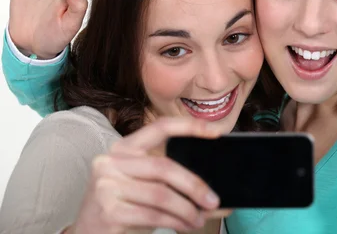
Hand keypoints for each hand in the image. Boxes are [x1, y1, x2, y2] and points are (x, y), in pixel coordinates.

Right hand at [68, 117, 224, 233]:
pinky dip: (175, 222)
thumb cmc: (123, 207)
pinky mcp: (109, 210)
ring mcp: (106, 185)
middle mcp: (111, 161)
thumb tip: (216, 196)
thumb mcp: (144, 187)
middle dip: (194, 185)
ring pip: (162, 194)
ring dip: (187, 210)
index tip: (216, 131)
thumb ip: (174, 184)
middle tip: (214, 201)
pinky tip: (185, 226)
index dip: (189, 126)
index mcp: (123, 148)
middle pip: (164, 167)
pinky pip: (154, 215)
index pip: (160, 128)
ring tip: (199, 220)